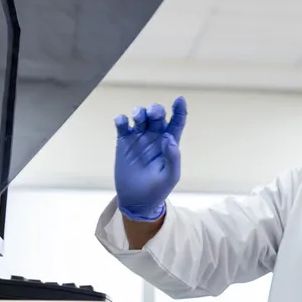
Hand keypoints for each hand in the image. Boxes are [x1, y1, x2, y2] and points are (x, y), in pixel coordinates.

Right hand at [113, 97, 186, 221]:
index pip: (177, 122)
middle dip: (155, 110)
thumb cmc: (157, 190)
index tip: (179, 100)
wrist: (136, 201)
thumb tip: (169, 139)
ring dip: (139, 112)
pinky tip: (122, 122)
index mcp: (169, 143)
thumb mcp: (170, 177)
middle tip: (152, 114)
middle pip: (157, 115)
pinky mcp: (123, 142)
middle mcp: (155, 136)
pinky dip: (121, 119)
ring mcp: (138, 137)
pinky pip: (122, 125)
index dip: (180, 110)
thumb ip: (173, 158)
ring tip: (138, 118)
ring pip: (140, 116)